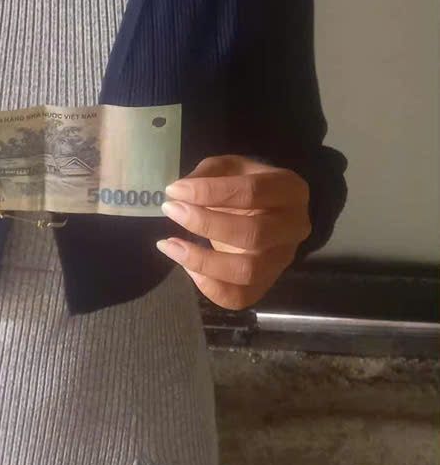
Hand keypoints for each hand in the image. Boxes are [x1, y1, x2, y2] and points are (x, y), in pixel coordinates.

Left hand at [154, 154, 310, 309]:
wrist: (267, 209)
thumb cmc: (246, 183)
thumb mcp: (230, 167)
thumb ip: (207, 174)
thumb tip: (180, 192)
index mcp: (290, 189)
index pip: (252, 191)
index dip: (210, 191)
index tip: (174, 190)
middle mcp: (294, 227)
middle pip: (253, 234)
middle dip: (205, 224)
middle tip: (171, 211)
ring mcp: (283, 260)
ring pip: (246, 271)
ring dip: (202, 260)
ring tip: (170, 244)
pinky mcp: (268, 284)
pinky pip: (240, 297)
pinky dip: (209, 286)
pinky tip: (186, 266)